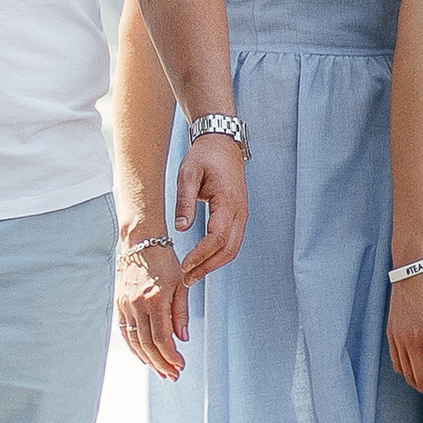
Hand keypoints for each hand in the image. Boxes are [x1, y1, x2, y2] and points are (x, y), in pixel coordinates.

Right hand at [118, 234, 190, 378]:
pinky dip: (134, 347)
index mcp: (155, 299)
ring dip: (148, 359)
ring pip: (135, 341)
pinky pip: (125, 332)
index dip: (171, 356)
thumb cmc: (164, 259)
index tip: (180, 365)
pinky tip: (143, 355)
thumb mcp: (179, 284)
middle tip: (172, 375)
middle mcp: (137, 304)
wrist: (140, 240)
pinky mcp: (120, 304)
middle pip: (147, 344)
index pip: (162, 338)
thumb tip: (182, 338)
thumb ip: (180, 312)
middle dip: (160, 363)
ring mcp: (126, 305)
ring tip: (160, 370)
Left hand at [172, 136, 248, 288]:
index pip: (217, 237)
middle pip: (229, 249)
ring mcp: (242, 214)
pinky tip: (202, 261)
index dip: (201, 255)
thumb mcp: (187, 173)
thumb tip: (181, 229)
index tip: (184, 266)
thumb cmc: (204, 155)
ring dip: (214, 264)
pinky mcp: (238, 215)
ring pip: (233, 248)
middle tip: (187, 280)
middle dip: (208, 267)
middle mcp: (240, 211)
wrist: (222, 142)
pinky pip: (232, 241)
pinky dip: (218, 255)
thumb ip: (184, 201)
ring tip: (192, 275)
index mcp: (228, 201)